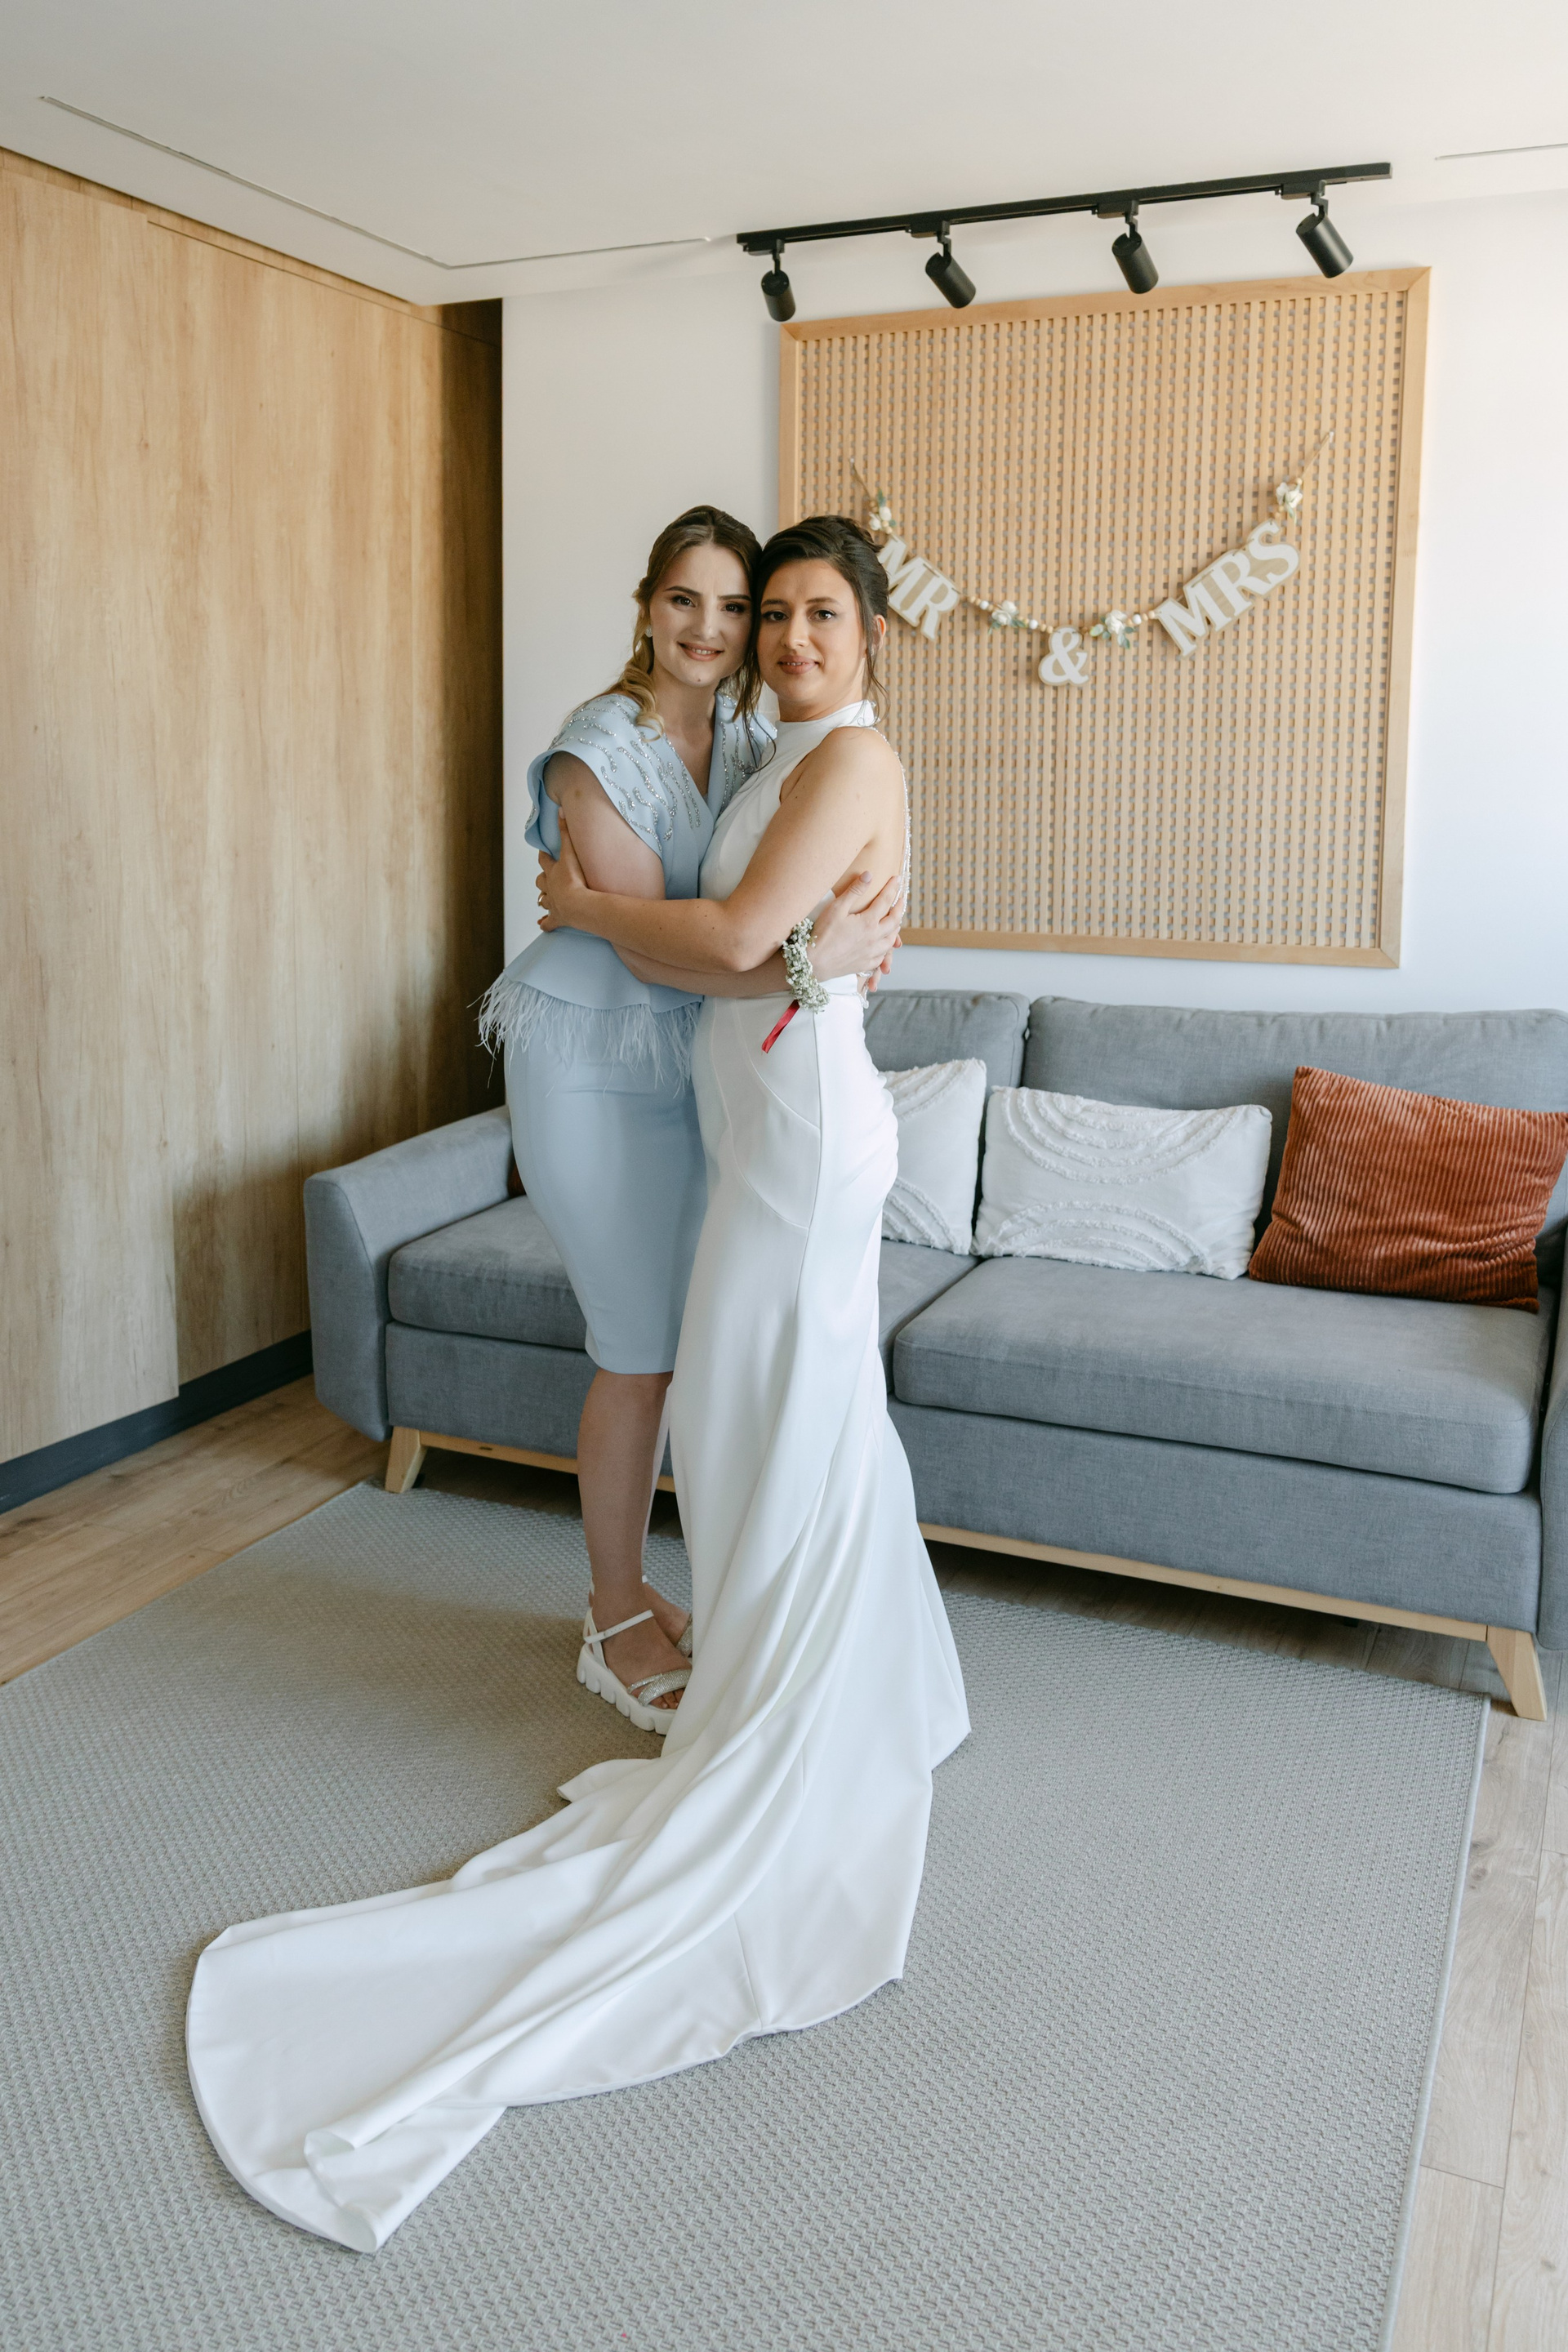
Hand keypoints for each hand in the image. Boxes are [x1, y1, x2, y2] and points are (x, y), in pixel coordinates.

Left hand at [536, 817, 589, 931]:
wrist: (579, 904)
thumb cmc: (575, 879)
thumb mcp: (571, 852)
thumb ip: (567, 831)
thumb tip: (560, 809)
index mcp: (552, 872)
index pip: (545, 861)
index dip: (543, 856)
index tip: (543, 852)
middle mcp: (550, 888)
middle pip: (541, 882)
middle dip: (542, 879)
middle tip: (545, 877)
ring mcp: (553, 904)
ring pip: (543, 900)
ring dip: (543, 898)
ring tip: (543, 899)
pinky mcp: (558, 918)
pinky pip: (548, 922)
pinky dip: (545, 923)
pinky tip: (542, 924)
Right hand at [809, 871, 902, 984]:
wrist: (814, 963)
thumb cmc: (823, 934)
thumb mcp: (837, 908)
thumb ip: (854, 891)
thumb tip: (869, 875)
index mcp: (868, 922)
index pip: (885, 901)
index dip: (892, 888)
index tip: (897, 879)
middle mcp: (874, 938)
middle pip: (894, 920)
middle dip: (899, 907)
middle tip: (901, 899)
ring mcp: (871, 953)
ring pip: (891, 940)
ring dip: (896, 928)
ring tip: (896, 921)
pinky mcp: (865, 964)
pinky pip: (882, 956)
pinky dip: (886, 948)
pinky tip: (884, 945)